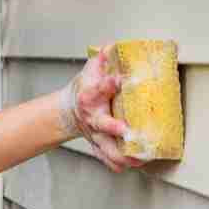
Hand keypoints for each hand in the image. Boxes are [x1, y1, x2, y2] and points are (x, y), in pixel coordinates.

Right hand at [55, 44, 146, 171]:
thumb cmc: (85, 88)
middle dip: (114, 128)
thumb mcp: (92, 69)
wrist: (70, 109)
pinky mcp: (99, 146)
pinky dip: (118, 164)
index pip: (99, 88)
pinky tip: (133, 164)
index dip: (109, 83)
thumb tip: (114, 44)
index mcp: (90, 95)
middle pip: (102, 124)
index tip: (119, 80)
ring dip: (122, 155)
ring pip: (107, 148)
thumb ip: (104, 57)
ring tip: (139, 158)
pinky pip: (107, 159)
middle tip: (127, 130)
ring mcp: (95, 134)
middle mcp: (92, 117)